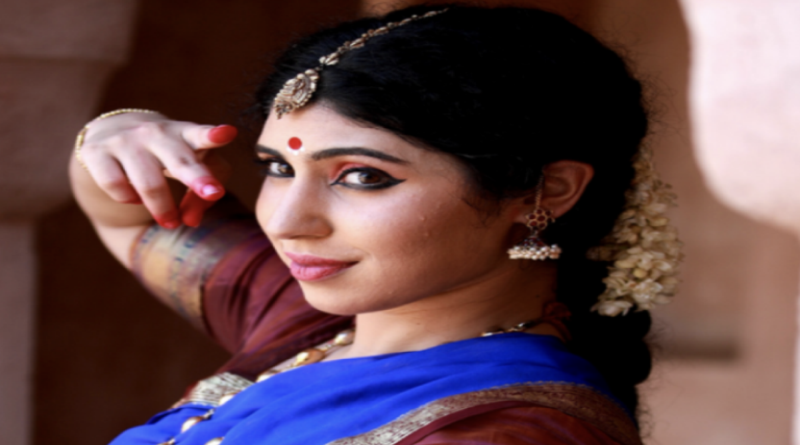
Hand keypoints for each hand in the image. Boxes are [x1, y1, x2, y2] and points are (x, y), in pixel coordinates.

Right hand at [78, 112, 236, 227]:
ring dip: (163, 209)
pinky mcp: (97, 151)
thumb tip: (191, 221)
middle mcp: (157, 133)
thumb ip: (203, 193)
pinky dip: (128, 198)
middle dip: (198, 179)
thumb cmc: (166, 154)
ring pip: (149, 183)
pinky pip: (116, 185)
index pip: (201, 134)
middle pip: (180, 161)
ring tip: (170, 222)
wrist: (111, 132)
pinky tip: (134, 198)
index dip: (213, 135)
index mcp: (184, 134)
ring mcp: (126, 140)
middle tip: (213, 194)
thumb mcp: (189, 164)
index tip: (228, 133)